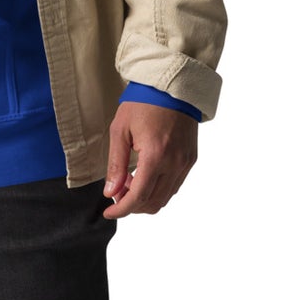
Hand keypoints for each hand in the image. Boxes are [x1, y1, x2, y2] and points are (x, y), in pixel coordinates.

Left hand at [102, 100, 197, 218]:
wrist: (172, 87)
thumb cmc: (143, 104)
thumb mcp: (120, 131)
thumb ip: (116, 165)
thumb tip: (110, 192)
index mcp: (155, 155)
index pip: (138, 196)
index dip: (122, 210)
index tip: (109, 212)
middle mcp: (174, 163)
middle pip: (152, 202)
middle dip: (132, 205)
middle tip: (117, 192)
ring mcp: (185, 163)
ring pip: (165, 198)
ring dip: (145, 198)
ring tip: (129, 182)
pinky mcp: (190, 160)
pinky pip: (174, 186)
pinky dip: (157, 189)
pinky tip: (144, 176)